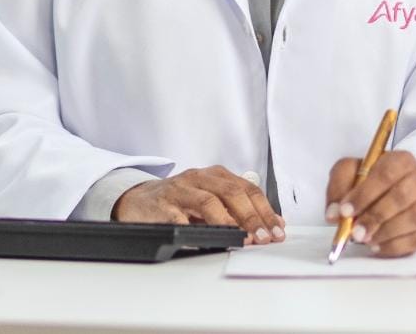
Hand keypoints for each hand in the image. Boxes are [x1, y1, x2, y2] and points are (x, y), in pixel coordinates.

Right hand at [113, 166, 284, 245]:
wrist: (138, 201)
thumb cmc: (179, 202)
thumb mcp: (212, 199)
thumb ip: (241, 209)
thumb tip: (275, 224)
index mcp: (213, 175)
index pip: (247, 189)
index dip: (265, 210)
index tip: (277, 231)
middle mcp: (197, 178)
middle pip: (230, 192)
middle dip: (251, 217)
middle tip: (264, 238)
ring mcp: (179, 191)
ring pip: (207, 201)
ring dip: (228, 223)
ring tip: (241, 240)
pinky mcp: (162, 206)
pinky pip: (181, 218)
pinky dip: (196, 229)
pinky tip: (208, 240)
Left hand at [325, 150, 415, 257]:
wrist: (392, 188)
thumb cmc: (369, 178)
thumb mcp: (349, 171)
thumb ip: (338, 187)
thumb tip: (333, 214)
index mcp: (401, 160)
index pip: (385, 175)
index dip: (364, 194)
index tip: (346, 211)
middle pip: (400, 198)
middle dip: (374, 217)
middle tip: (354, 232)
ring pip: (411, 220)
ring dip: (384, 233)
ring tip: (363, 239)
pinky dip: (394, 246)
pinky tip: (376, 246)